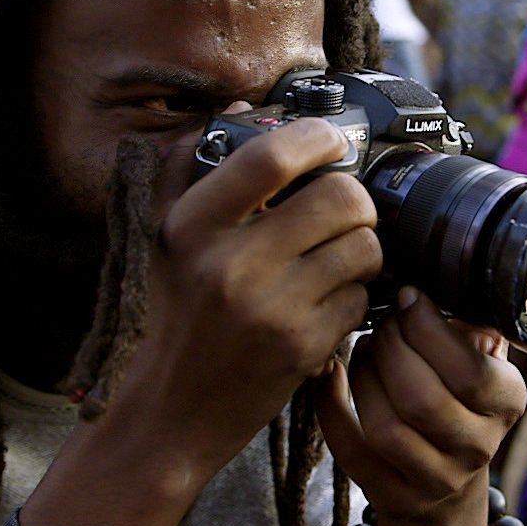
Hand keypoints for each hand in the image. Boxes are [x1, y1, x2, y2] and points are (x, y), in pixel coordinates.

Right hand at [99, 118, 383, 482]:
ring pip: (363, 246)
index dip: (316, 136)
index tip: (331, 138)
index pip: (269, 157)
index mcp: (192, 226)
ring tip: (337, 259)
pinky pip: (361, 299)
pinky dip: (354, 298)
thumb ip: (193, 168)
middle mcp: (230, 263)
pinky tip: (326, 305)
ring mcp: (271, 308)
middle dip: (355, 198)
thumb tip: (243, 109)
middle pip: (339, 196)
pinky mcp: (303, 348)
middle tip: (344, 211)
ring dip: (362, 248)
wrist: (168, 416)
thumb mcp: (162, 240)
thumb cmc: (169, 320)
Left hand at [317, 288, 526, 525]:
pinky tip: (330, 374)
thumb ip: (467, 322)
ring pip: (386, 428)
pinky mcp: (393, 496)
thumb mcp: (480, 358)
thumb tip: (434, 276)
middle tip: (379, 323)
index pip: (469, 371)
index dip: (428, 329)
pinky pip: (351, 450)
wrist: (446, 484)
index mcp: (506, 402)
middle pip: (421, 400)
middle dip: (390, 349)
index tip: (407, 299)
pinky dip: (331, 407)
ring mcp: (435, 479)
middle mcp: (477, 447)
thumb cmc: (458, 396)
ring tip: (362, 348)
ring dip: (364, 377)